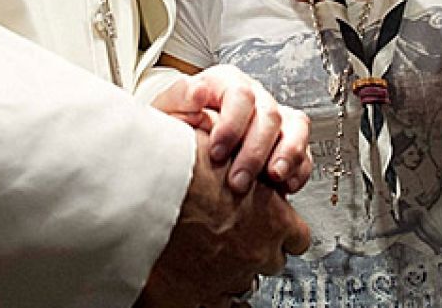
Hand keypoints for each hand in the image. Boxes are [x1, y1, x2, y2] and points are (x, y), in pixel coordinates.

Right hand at [137, 130, 311, 307]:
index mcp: (273, 218)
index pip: (296, 236)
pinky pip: (212, 305)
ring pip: (241, 284)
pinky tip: (192, 279)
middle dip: (255, 248)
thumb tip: (236, 151)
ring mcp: (227, 279)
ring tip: (206, 249)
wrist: (145, 190)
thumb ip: (239, 162)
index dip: (280, 228)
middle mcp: (255, 254)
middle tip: (231, 231)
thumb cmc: (181, 164)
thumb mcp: (224, 149)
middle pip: (271, 262)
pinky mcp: (194, 297)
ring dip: (229, 269)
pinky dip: (204, 294)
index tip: (267, 222)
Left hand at [151, 65, 312, 193]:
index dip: (232, 125)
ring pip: (295, 127)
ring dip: (287, 155)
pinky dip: (299, 169)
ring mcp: (274, 118)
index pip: (240, 95)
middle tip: (238, 181)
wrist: (183, 148)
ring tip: (274, 178)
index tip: (216, 152)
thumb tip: (197, 92)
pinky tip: (286, 186)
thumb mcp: (169, 110)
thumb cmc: (177, 126)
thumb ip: (180, 97)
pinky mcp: (286, 141)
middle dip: (255, 152)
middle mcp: (255, 97)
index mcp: (226, 83)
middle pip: (269, 115)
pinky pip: (305, 151)